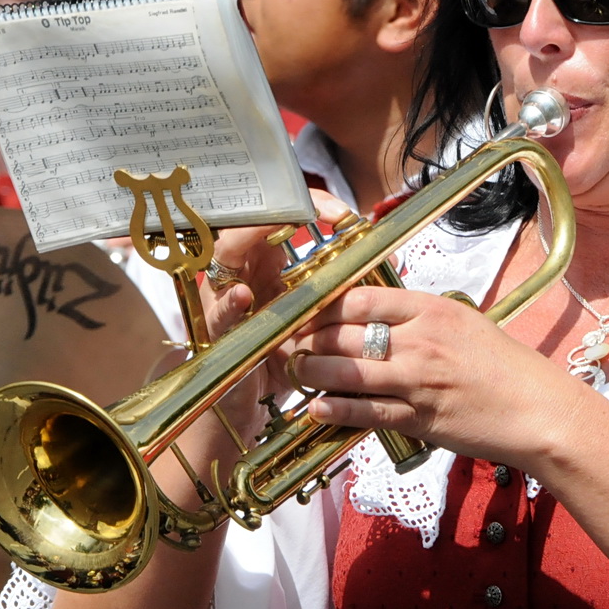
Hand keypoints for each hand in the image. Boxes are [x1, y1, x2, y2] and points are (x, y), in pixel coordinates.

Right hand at [191, 190, 361, 417]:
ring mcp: (224, 301)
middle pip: (245, 226)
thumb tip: (391, 257)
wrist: (250, 403)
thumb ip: (345, 286)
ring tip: (268, 233)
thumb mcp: (318, 316)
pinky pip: (219, 314)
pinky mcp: (217, 334)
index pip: (278, 218)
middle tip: (306, 212)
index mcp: (264, 265)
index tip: (340, 212)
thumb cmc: (281, 355)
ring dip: (245, 242)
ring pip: (224, 259)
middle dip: (273, 211)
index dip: (305, 206)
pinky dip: (230, 304)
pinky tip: (243, 296)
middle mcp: (241, 275)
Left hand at [289, 284, 593, 470]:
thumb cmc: (504, 367)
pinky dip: (334, 409)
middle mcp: (421, 341)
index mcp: (432, 310)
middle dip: (308, 339)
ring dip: (312, 373)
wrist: (536, 410)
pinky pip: (364, 412)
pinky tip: (316, 408)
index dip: (324, 306)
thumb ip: (420, 318)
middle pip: (344, 333)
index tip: (307, 312)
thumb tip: (377, 315)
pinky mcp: (418, 418)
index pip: (361, 298)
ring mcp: (417, 381)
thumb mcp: (464, 323)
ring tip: (297, 372)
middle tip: (290, 344)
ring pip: (346, 372)